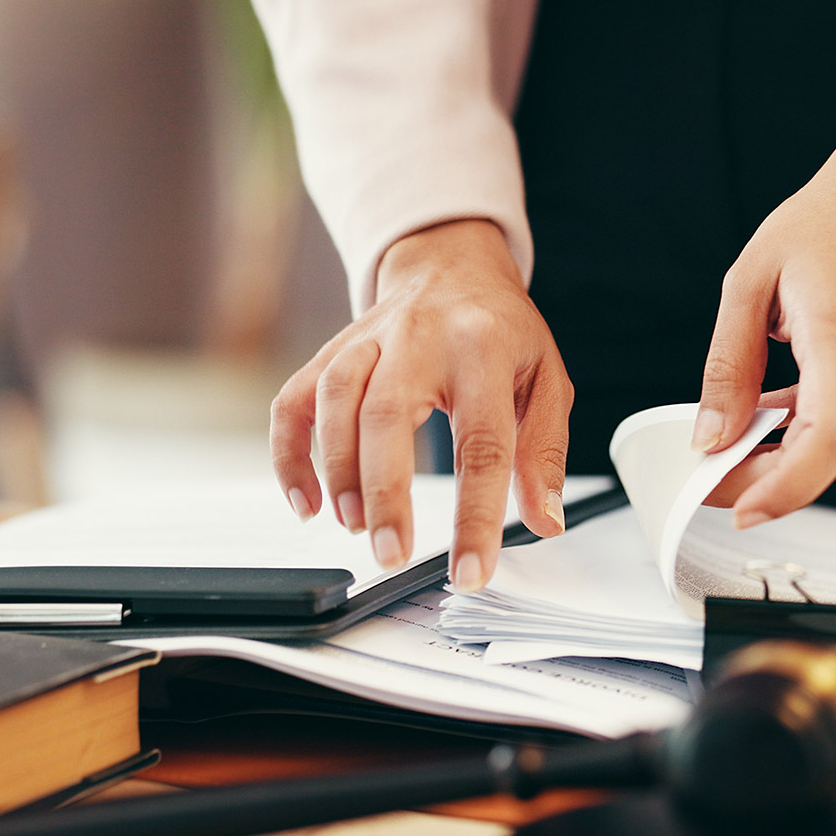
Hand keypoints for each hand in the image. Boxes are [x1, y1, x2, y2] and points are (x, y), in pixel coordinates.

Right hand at [270, 219, 571, 589]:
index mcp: (483, 347)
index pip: (481, 442)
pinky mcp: (331, 352)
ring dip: (338, 472)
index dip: (476, 515)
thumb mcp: (546, 381)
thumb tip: (545, 521)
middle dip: (385, 494)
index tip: (470, 571)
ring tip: (353, 526)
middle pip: (388, 416)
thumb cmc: (502, 331)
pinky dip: (290, 455)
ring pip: (335, 401)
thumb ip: (544, 452)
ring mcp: (367, 341)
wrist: (452, 264)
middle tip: (392, 554)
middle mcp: (419, 338)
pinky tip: (306, 503)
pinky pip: (293, 402)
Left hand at [695, 129, 835, 523]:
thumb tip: (711, 435)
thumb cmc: (827, 222)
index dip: (787, 485)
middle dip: (766, 481)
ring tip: (732, 448)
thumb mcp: (750, 280)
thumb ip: (728, 365)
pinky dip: (807, 432)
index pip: (828, 432)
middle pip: (828, 453)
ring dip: (784, 458)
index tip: (742, 509)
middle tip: (711, 483)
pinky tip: (770, 418)